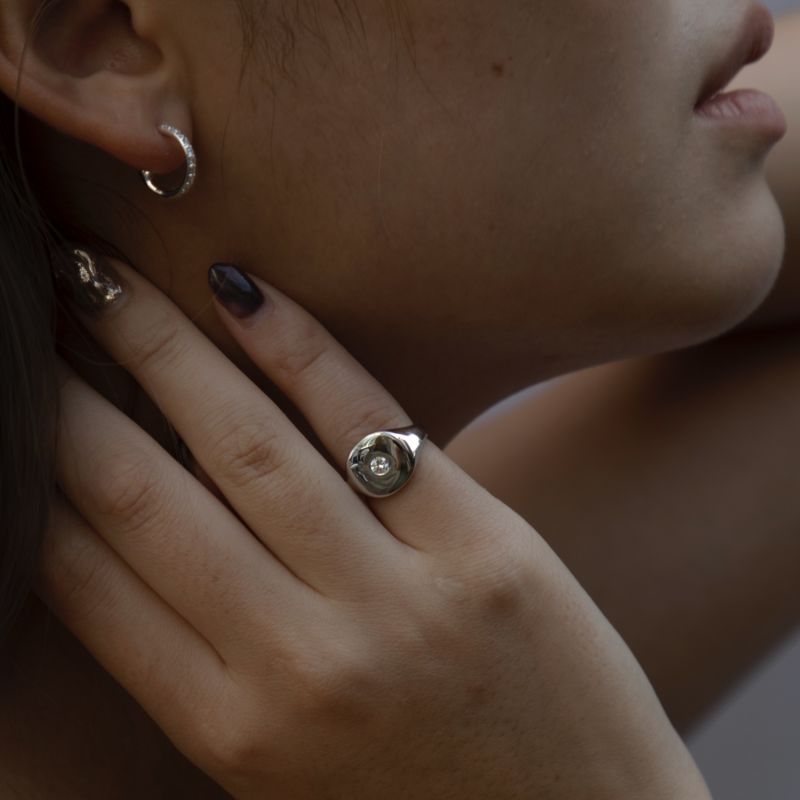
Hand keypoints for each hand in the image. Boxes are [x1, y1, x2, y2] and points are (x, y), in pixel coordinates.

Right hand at [40, 257, 708, 798]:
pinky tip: (240, 291)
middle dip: (67, 397)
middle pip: (143, 497)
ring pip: (246, 445)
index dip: (37, 480)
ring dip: (159, 346)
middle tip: (40, 316)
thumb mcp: (292, 773)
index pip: (87, 581)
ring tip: (103, 279)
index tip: (21, 407)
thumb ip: (215, 672)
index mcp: (233, 733)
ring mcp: (399, 601)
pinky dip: (297, 349)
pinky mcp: (484, 547)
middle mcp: (300, 665)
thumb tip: (128, 557)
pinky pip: (367, 421)